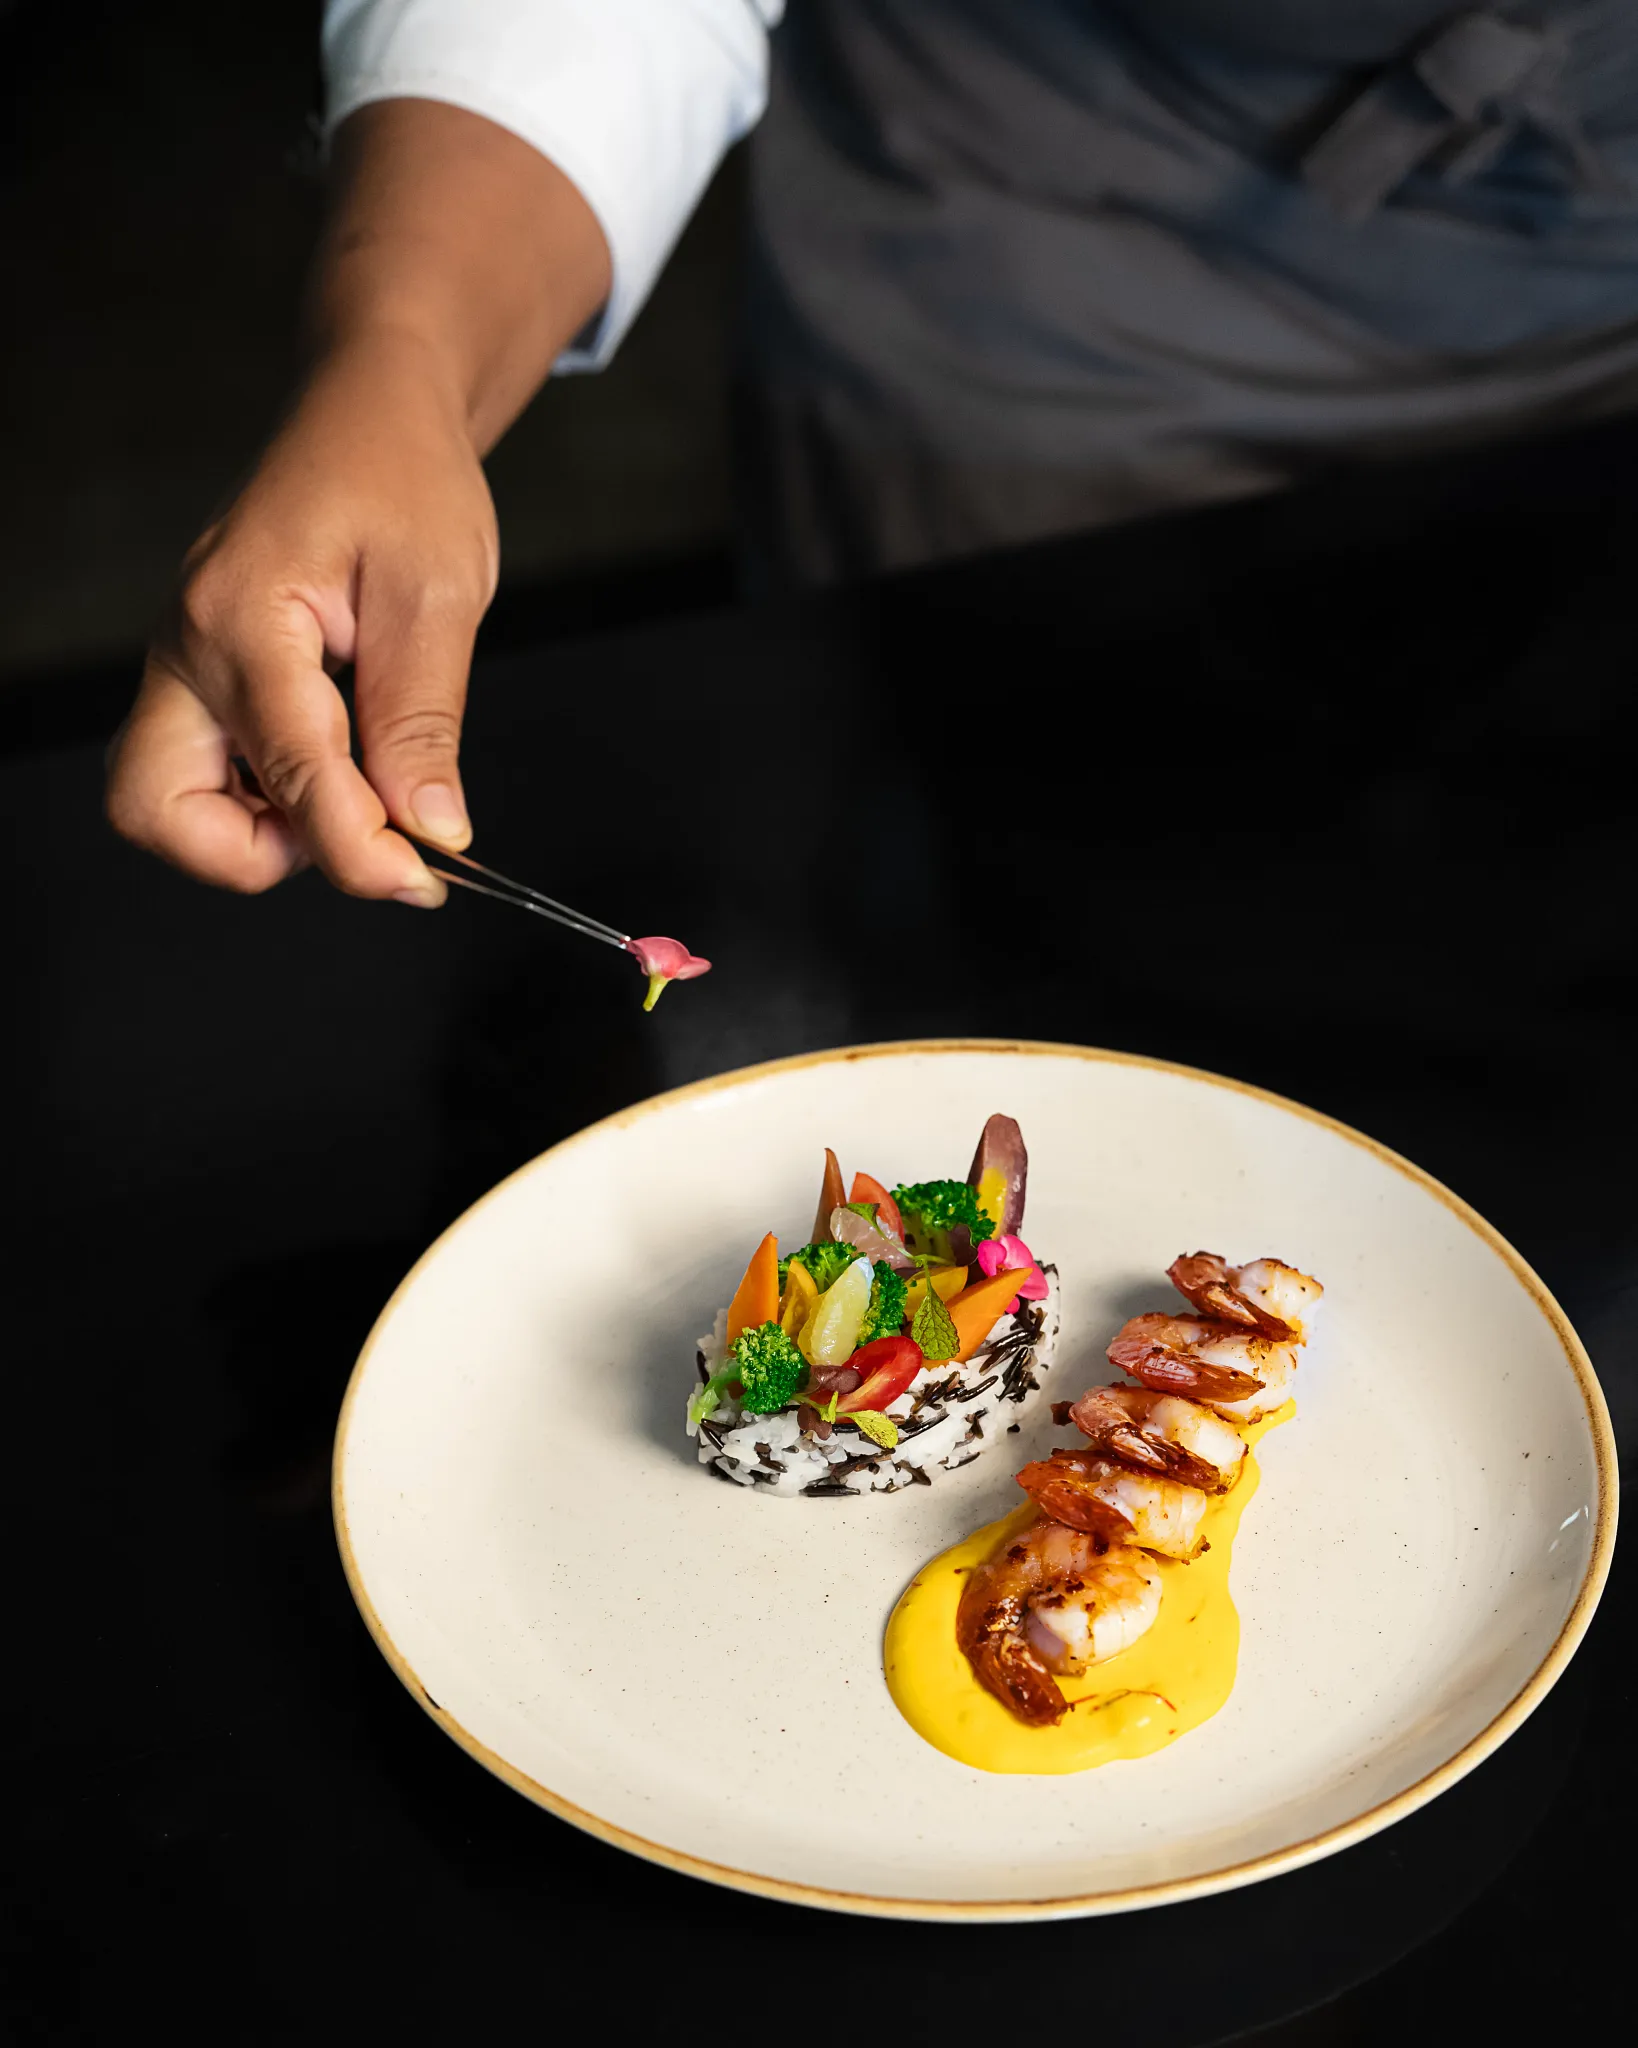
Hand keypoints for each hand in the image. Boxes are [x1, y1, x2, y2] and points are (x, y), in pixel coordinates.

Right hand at [107, 333, 497, 902]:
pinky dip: (266, 797)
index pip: (290, 775)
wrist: (372, 414)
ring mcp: (186, 665)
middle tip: (356, 828)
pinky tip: (339, 764)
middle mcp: (189, 647)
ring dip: (260, 828)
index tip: (422, 880)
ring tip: (357, 786)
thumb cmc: (402, 476)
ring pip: (169, 801)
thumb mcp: (440, 595)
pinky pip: (204, 773)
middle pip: (155, 808)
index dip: (359, 851)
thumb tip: (430, 830)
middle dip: (253, 853)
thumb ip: (423, 720)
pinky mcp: (203, 679)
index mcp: (244, 616)